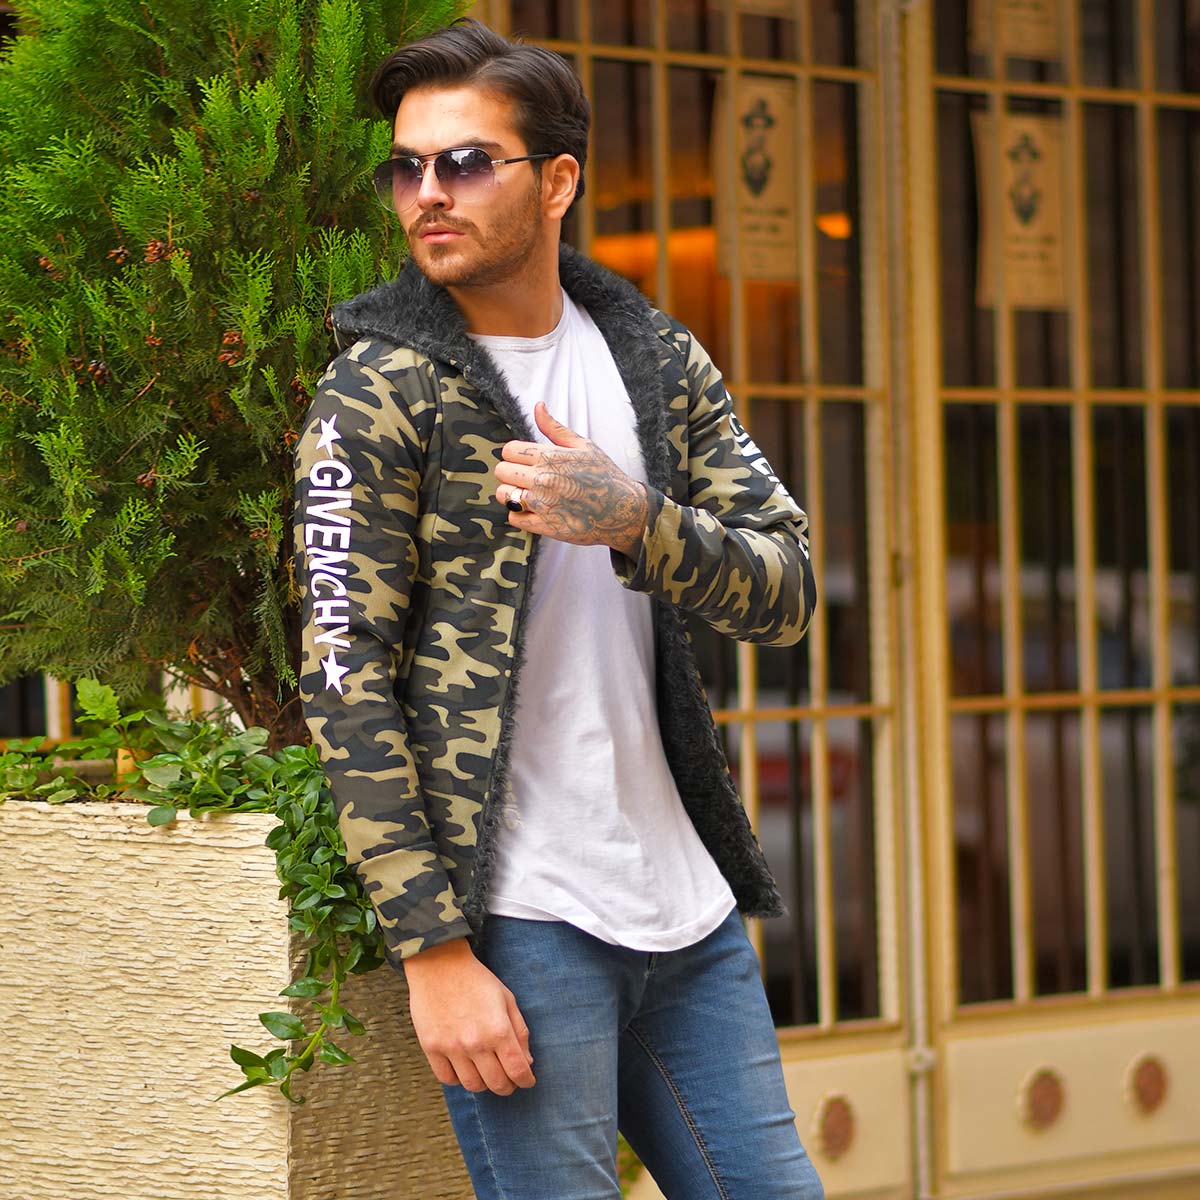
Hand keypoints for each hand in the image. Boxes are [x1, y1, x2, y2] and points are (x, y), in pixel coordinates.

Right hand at [403, 937, 534, 1095]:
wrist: (439, 964)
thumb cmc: (477, 980)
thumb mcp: (507, 999)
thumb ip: (519, 1032)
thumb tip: (527, 1062)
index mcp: (499, 1029)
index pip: (518, 1070)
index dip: (526, 1080)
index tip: (527, 1080)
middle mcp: (475, 1042)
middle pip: (497, 1084)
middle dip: (507, 1086)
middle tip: (508, 1080)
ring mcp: (451, 1047)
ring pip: (472, 1085)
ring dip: (484, 1084)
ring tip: (486, 1073)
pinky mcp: (431, 1047)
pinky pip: (447, 1079)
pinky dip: (458, 1079)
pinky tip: (464, 1067)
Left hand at [495, 401, 647, 556]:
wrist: (623, 510)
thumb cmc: (604, 475)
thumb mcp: (583, 445)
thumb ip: (554, 428)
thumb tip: (538, 406)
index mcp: (550, 457)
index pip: (509, 450)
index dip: (514, 454)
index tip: (525, 460)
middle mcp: (542, 479)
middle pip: (502, 471)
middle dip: (511, 473)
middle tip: (526, 478)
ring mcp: (542, 504)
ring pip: (504, 495)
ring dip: (512, 494)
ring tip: (528, 494)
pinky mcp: (544, 526)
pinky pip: (514, 518)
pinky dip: (521, 515)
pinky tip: (536, 510)